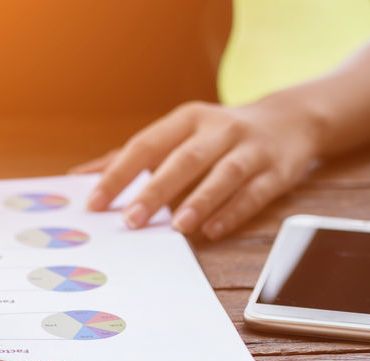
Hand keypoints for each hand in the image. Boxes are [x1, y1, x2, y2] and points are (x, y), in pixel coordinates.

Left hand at [75, 98, 323, 239]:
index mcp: (187, 120)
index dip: (119, 174)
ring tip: (177, 227)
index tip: (94, 202)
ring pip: (224, 174)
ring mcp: (251, 149)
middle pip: (184, 160)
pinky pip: (254, 193)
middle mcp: (219, 130)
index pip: (146, 145)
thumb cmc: (215, 136)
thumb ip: (131, 158)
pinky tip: (212, 231)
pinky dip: (233, 212)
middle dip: (155, 190)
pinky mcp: (277, 171)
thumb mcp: (176, 136)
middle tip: (131, 220)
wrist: (290, 120)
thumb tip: (80, 178)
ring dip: (199, 200)